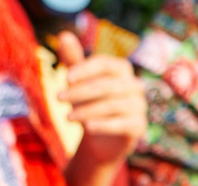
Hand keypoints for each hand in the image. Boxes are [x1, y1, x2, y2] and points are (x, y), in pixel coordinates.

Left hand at [52, 40, 145, 170]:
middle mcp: (135, 85)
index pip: (104, 63)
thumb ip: (73, 60)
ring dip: (86, 111)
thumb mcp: (79, 82)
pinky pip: (122, 124)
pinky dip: (103, 125)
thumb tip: (63, 35)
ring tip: (67, 117)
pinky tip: (87, 128)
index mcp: (122, 69)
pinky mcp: (139, 126)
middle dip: (80, 92)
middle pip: (106, 85)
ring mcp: (139, 106)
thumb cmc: (90, 103)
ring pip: (111, 105)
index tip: (65, 78)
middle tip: (58, 98)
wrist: (102, 139)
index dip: (85, 69)